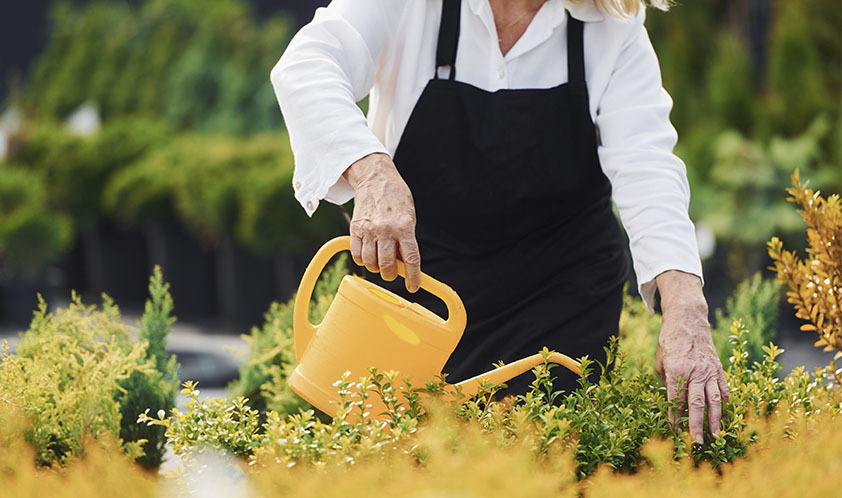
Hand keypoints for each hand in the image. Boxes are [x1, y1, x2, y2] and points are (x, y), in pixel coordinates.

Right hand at [343, 153, 420, 291]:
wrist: (375, 179)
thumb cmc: (396, 198)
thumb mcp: (409, 217)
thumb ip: (407, 240)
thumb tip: (405, 264)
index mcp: (404, 226)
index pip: (411, 259)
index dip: (413, 277)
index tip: (414, 286)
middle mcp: (386, 229)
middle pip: (387, 265)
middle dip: (391, 275)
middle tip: (392, 272)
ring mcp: (369, 230)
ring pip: (370, 263)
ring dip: (376, 268)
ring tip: (380, 261)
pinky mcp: (355, 229)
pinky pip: (357, 254)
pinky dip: (363, 260)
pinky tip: (369, 254)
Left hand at [654, 270, 728, 443]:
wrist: (688, 320)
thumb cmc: (669, 340)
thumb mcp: (660, 360)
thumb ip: (666, 380)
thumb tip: (672, 400)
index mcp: (675, 369)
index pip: (675, 400)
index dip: (674, 418)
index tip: (675, 433)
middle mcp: (694, 371)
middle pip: (696, 404)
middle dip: (696, 425)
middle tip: (697, 443)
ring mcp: (708, 370)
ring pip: (714, 400)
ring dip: (715, 420)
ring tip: (716, 436)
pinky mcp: (718, 368)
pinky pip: (723, 389)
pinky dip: (724, 404)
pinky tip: (724, 416)